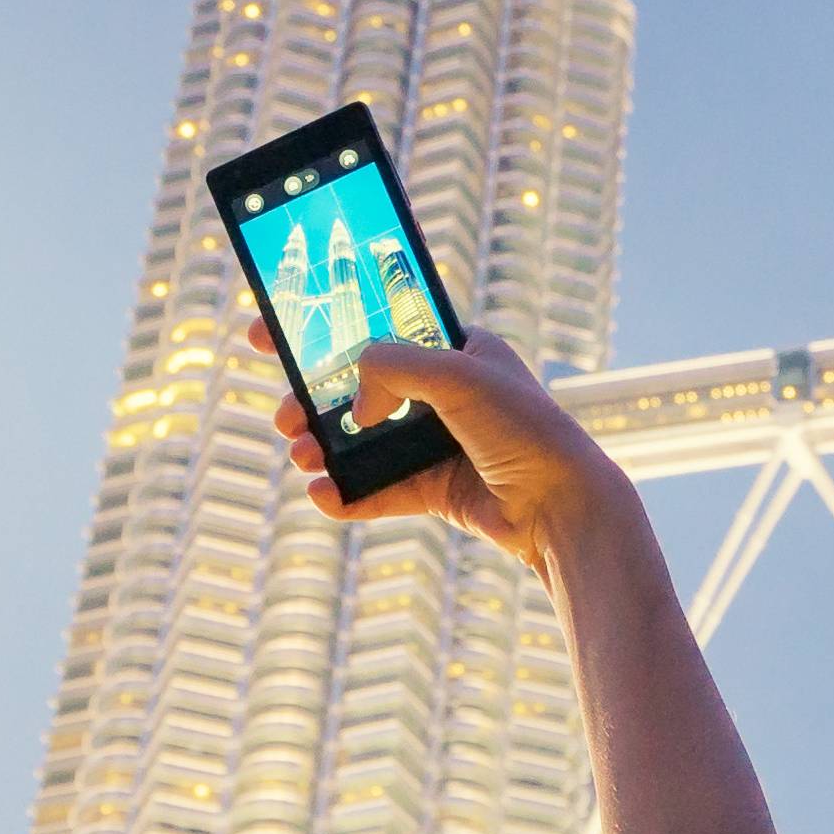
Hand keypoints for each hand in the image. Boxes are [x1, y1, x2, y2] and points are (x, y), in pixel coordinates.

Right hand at [252, 323, 642, 572]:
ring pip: (363, 442)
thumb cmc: (524, 428)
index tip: (271, 331)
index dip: (325, 329)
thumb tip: (357, 404)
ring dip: (325, 448)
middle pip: (360, 390)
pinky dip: (348, 494)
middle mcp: (445, 394)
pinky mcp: (437, 489)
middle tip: (285, 416)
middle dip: (315, 402)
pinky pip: (380, 490)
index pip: (379, 328)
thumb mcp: (457, 375)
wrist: (562, 505)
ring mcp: (439, 443)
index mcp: (456, 350)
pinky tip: (322, 495)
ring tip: (302, 456)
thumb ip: (393, 368)